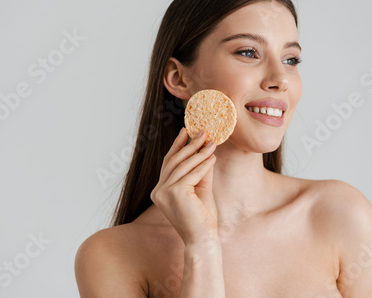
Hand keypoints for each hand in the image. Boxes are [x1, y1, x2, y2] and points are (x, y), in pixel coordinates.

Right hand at [150, 128, 217, 244]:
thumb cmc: (202, 217)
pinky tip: (213, 157)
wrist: (203, 239)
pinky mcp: (175, 193)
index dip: (177, 146)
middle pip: (174, 161)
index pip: (168, 163)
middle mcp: (158, 191)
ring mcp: (164, 192)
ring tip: (211, 142)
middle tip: (202, 132)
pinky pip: (192, 174)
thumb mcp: (200, 189)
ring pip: (183, 166)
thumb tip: (206, 149)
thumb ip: (200, 171)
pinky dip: (204, 164)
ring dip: (199, 152)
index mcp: (160, 191)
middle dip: (189, 145)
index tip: (185, 131)